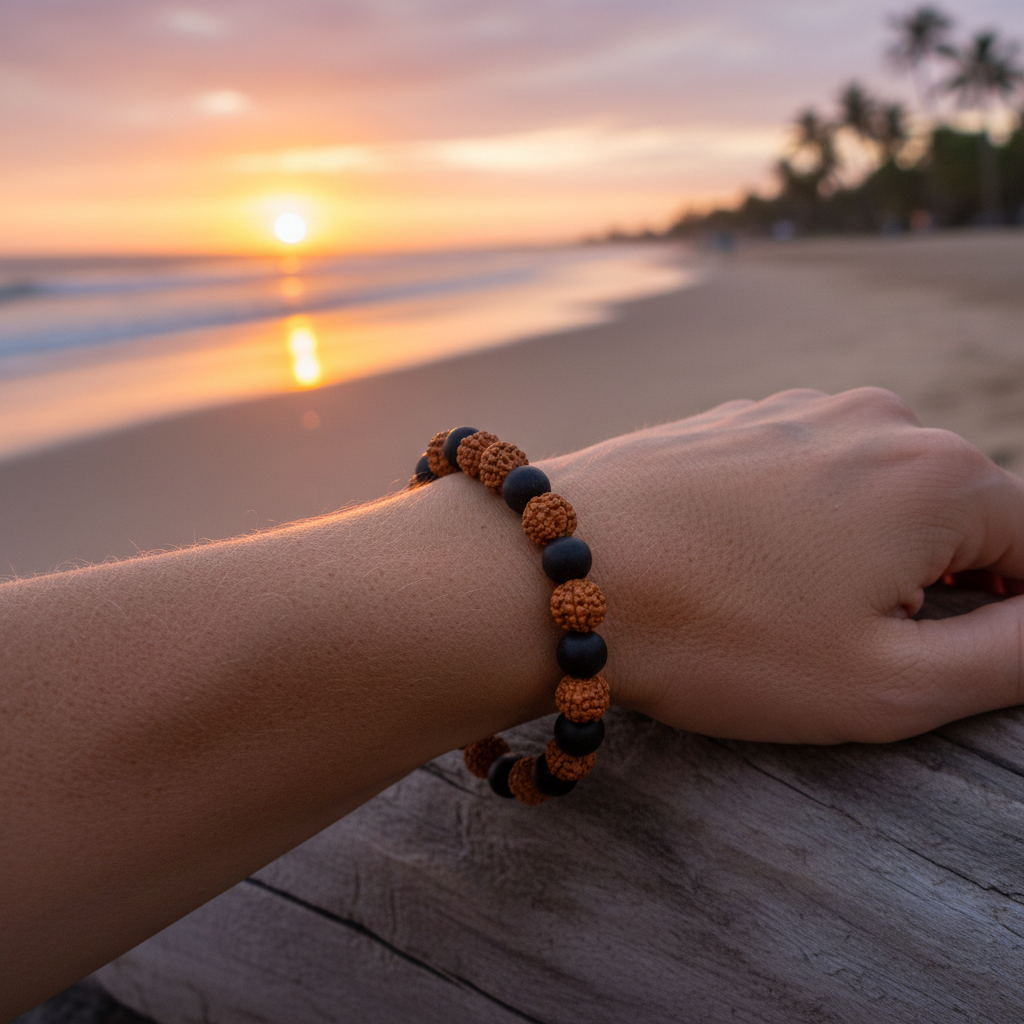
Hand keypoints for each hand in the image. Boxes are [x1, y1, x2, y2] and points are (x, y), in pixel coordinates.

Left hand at [542, 388, 1023, 743]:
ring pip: (878, 492)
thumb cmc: (720, 635)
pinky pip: (807, 475)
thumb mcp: (890, 683)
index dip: (1007, 616)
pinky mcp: (737, 419)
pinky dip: (800, 524)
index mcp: (940, 475)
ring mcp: (799, 409)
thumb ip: (1016, 656)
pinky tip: (738, 566)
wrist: (555, 570)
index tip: (926, 657)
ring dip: (861, 555)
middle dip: (931, 585)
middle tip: (842, 644)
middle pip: (959, 513)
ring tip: (781, 607)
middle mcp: (879, 419)